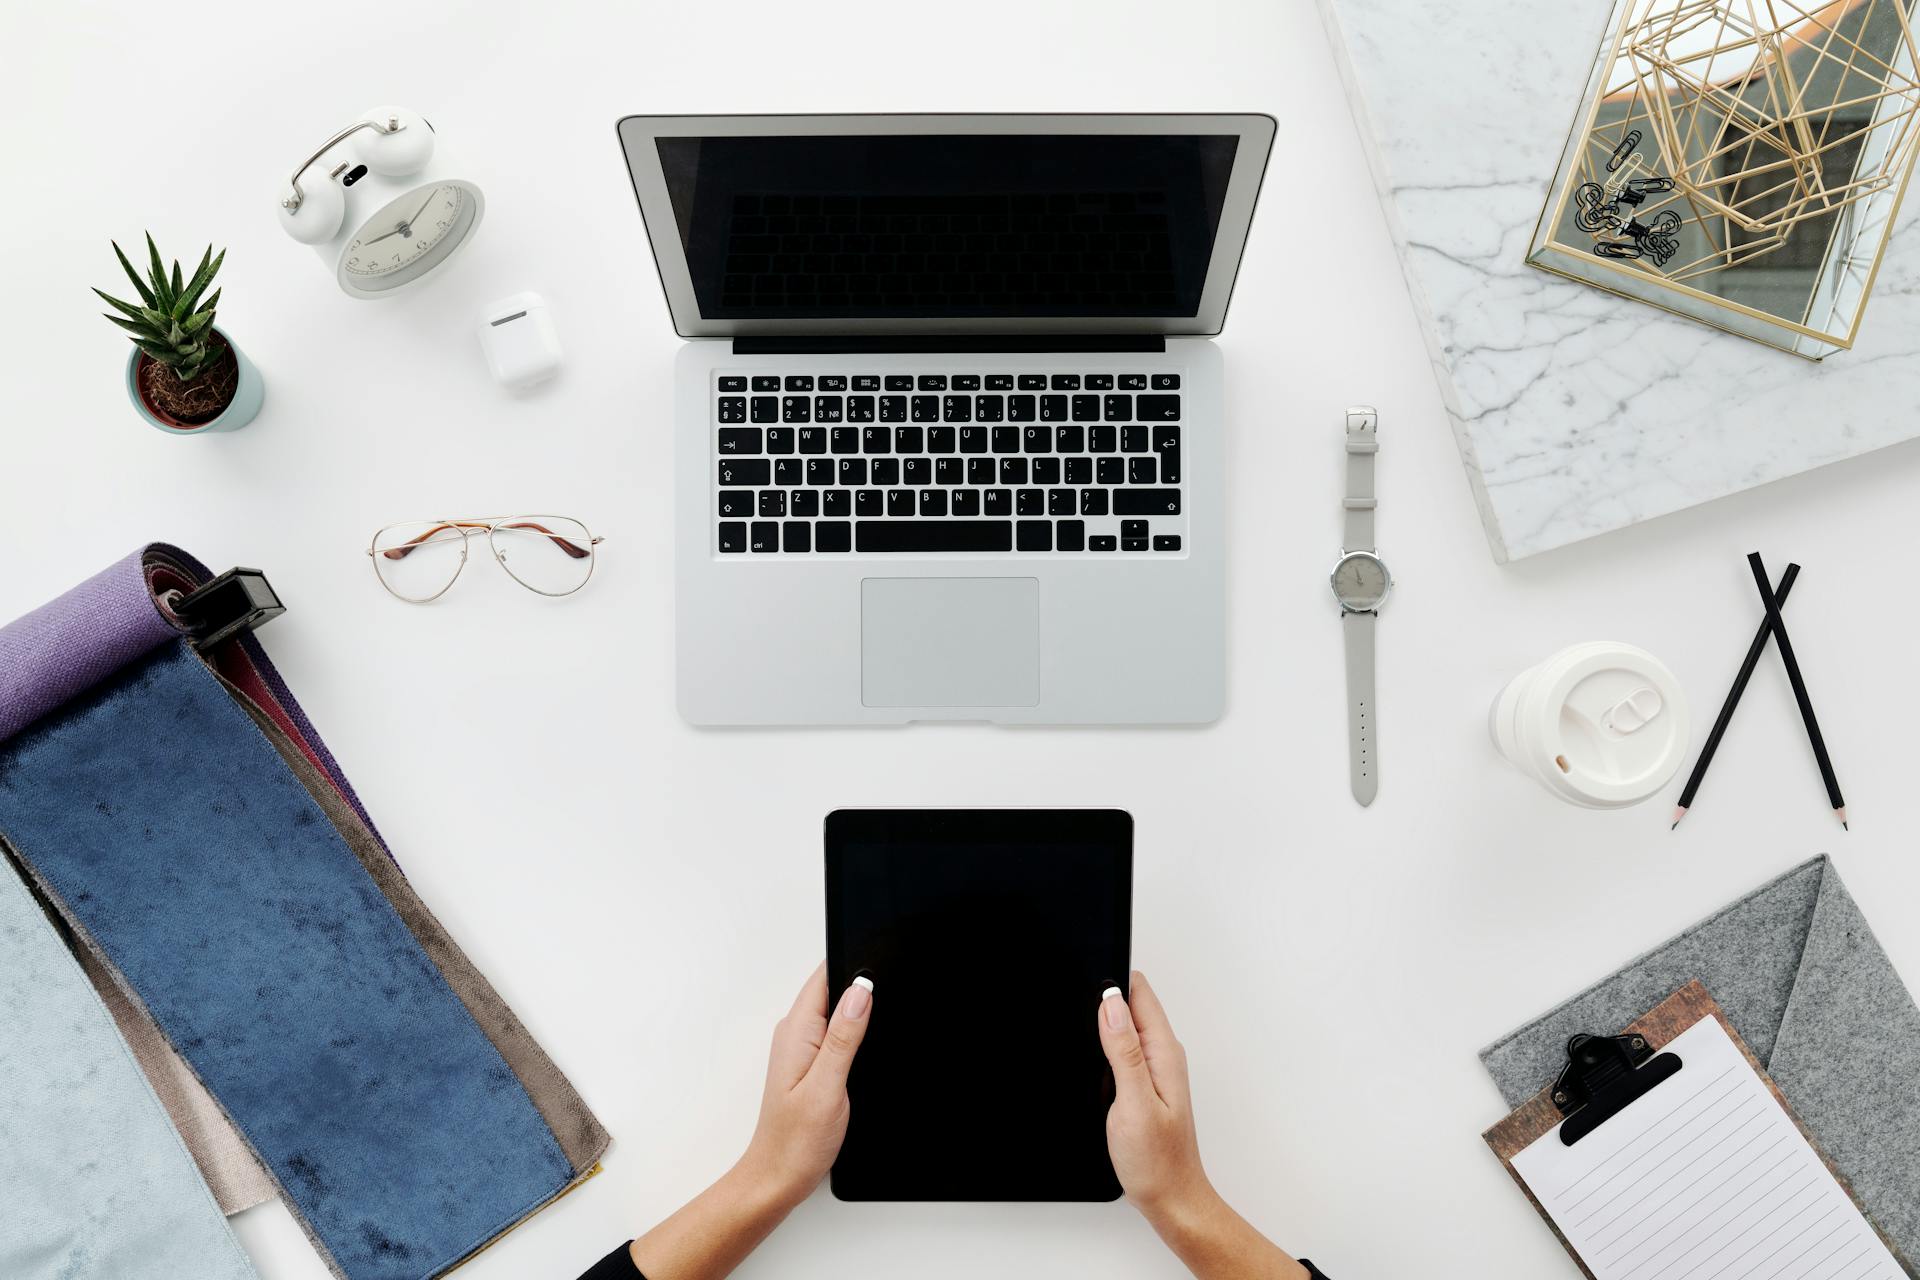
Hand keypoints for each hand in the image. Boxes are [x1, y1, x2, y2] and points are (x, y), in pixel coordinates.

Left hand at [627, 964, 873, 1279]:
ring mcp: (803, 1047)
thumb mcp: (828, 1086)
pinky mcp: (812, 1063)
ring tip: (884, 1009)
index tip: (880, 955)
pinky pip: (836, 1030)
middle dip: (861, 980)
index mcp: (798, 1031)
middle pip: (832, 986)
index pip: (825, 975)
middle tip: (893, 981)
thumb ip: (845, 1036)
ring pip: (836, 1008)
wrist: (777, 1178)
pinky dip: (856, 1028)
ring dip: (859, 1005)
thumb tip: (862, 990)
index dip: (853, 960)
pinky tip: (869, 1041)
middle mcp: (796, 1033)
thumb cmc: (796, 1141)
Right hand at [1097, 970, 1211, 1218]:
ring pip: (1123, 1026)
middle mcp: (1161, 1055)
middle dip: (1103, 998)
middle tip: (1075, 1007)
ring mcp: (1152, 1069)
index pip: (1140, 992)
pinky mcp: (1141, 1084)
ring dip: (1102, 1023)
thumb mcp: (1133, 1102)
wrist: (1170, 1198)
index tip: (1088, 981)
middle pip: (1131, 1004)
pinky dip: (1102, 1047)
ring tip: (1081, 1033)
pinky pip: (1121, 1049)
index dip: (1113, 980)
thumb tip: (1111, 1004)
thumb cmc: (1157, 1161)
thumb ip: (1123, 1051)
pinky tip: (1091, 1060)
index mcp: (1163, 1052)